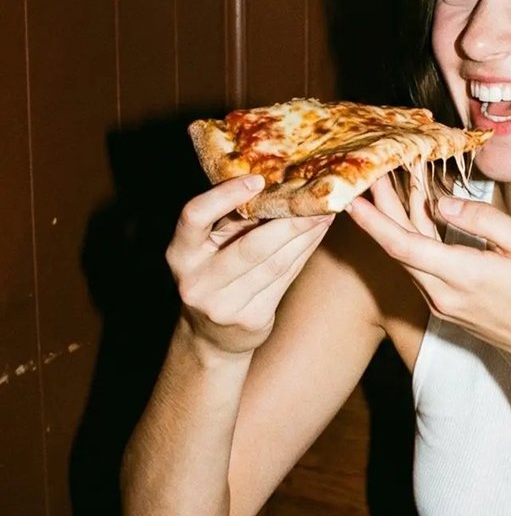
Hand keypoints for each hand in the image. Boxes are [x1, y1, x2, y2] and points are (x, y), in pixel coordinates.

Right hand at [167, 176, 331, 355]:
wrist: (212, 336)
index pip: (194, 216)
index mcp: (180, 252)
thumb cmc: (215, 273)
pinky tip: (317, 235)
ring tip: (325, 212)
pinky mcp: (251, 319)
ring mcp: (223, 304)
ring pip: (275, 264)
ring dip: (305, 235)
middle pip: (250, 247)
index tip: (258, 179)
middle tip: (317, 198)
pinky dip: (304, 253)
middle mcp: (196, 280)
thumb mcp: (211, 245)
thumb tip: (277, 180)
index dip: (225, 195)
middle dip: (289, 221)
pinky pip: (285, 279)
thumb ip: (232, 217)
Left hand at [347, 176, 510, 370]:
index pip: (404, 247)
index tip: (353, 200)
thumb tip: (445, 204)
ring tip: (388, 184)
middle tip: (368, 176)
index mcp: (462, 276)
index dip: (375, 222)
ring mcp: (440, 301)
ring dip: (395, 221)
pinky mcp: (444, 302)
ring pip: (407, 257)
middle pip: (397, 249)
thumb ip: (484, 221)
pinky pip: (420, 265)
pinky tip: (416, 212)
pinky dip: (413, 236)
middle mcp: (442, 293)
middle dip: (379, 210)